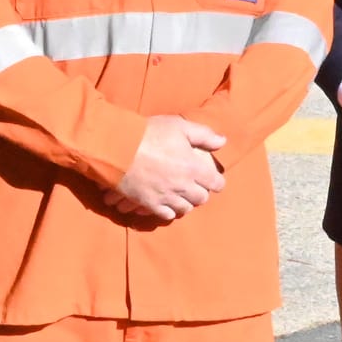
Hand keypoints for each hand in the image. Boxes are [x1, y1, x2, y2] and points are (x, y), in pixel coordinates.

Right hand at [104, 115, 225, 222]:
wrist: (118, 148)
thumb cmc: (149, 134)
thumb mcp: (179, 126)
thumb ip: (203, 135)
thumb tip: (222, 141)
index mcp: (193, 167)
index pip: (216, 183)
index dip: (216, 181)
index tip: (212, 179)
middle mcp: (183, 186)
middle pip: (201, 198)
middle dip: (200, 192)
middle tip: (194, 185)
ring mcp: (166, 197)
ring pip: (185, 209)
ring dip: (185, 202)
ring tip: (180, 194)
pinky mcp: (150, 203)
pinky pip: (166, 215)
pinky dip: (169, 210)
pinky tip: (165, 202)